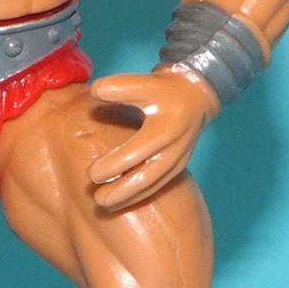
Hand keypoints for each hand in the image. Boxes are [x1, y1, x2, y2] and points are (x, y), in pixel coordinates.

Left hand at [86, 66, 220, 210]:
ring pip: (154, 184)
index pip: (136, 153)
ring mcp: (180, 158)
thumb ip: (117, 88)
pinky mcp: (179, 164)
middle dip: (121, 190)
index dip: (113, 165)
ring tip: (105, 206)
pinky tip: (121, 202)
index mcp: (165, 128)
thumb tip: (94, 94)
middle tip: (97, 199)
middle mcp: (175, 147)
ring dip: (130, 197)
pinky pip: (159, 184)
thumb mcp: (143, 82)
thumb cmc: (164, 89)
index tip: (91, 174)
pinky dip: (140, 194)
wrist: (197, 95)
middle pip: (147, 176)